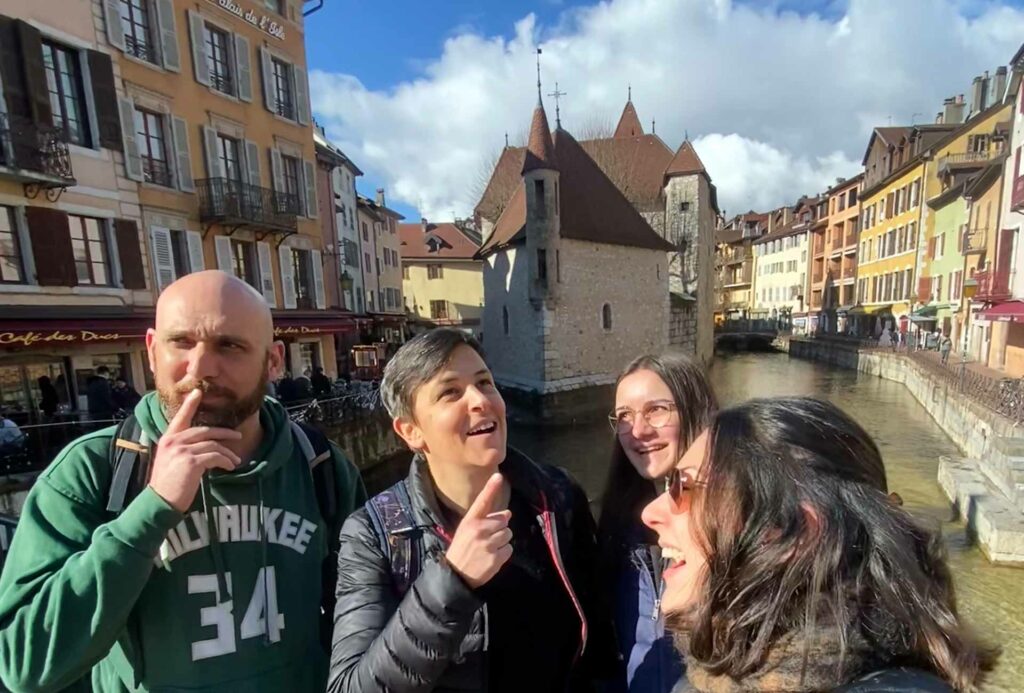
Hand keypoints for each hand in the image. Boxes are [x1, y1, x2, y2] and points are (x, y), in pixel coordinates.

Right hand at [147, 389, 241, 511]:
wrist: (159, 502)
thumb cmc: (167, 484)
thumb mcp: (170, 461)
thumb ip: (182, 449)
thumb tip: (205, 447)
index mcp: (167, 439)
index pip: (180, 417)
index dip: (190, 404)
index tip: (198, 391)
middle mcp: (173, 441)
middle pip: (204, 430)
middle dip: (224, 432)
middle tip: (237, 435)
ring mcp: (182, 450)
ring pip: (213, 445)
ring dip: (227, 453)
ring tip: (235, 460)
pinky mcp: (191, 461)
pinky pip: (215, 456)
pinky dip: (225, 461)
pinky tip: (230, 467)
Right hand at [444, 473, 511, 588]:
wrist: (455, 576)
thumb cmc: (461, 550)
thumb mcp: (465, 531)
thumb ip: (484, 520)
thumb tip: (507, 512)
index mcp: (470, 522)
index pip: (482, 501)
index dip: (491, 488)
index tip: (498, 475)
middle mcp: (479, 530)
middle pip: (504, 520)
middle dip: (500, 528)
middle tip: (488, 537)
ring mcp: (488, 545)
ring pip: (508, 534)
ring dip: (502, 540)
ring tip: (489, 548)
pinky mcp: (496, 558)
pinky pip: (509, 549)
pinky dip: (503, 553)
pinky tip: (491, 557)